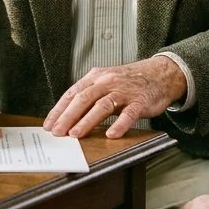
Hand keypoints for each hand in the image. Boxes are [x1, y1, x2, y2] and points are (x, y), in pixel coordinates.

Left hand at [43, 56, 186, 138]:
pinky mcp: (140, 102)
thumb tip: (68, 116)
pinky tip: (111, 134)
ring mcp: (124, 91)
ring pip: (102, 106)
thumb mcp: (105, 82)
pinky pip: (129, 114)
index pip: (72, 94)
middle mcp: (107, 82)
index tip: (49, 124)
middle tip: (57, 132)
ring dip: (87, 121)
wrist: (159, 74)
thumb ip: (89, 96)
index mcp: (96, 77)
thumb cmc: (129, 82)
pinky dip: (120, 125)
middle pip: (83, 99)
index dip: (59, 110)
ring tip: (76, 134)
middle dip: (68, 117)